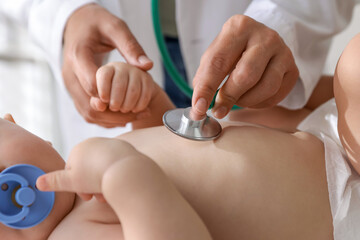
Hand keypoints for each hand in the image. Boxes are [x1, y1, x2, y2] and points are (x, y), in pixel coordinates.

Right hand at [36, 138, 142, 199]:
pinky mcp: (126, 148)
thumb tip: (38, 182)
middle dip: (92, 185)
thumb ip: (54, 181)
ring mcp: (112, 144)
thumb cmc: (95, 176)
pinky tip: (118, 183)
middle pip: (90, 168)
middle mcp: (95, 142)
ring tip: (108, 195)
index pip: (73, 169)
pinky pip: (117, 163)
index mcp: (79, 148)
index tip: (86, 197)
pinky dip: (116, 173)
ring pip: (104, 166)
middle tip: (98, 198)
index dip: (77, 186)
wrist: (124, 170)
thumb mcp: (71, 181)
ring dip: (104, 182)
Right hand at [62, 4, 152, 125]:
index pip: (91, 85)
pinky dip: (106, 119)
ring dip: (112, 120)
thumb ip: (130, 46)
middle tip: (140, 113)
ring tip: (136, 116)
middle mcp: (70, 74)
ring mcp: (71, 85)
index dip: (111, 96)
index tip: (133, 100)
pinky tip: (125, 116)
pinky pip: (88, 112)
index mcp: (78, 56)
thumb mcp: (115, 27)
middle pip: (89, 105)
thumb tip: (147, 66)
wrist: (78, 25)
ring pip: (88, 113)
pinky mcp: (75, 92)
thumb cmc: (97, 24)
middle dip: (116, 113)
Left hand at [191, 15, 298, 119]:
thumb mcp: (215, 57)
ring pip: (265, 87)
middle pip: (246, 75)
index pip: (218, 62)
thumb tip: (199, 107)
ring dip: (245, 101)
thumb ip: (205, 79)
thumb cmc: (232, 52)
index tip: (198, 107)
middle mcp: (264, 36)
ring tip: (235, 100)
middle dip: (229, 97)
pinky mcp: (293, 69)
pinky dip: (259, 104)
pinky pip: (276, 95)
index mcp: (238, 28)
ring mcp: (283, 51)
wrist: (260, 43)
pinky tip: (250, 98)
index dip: (207, 88)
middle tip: (217, 111)